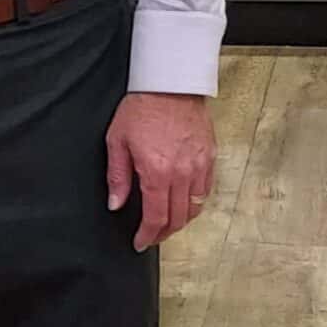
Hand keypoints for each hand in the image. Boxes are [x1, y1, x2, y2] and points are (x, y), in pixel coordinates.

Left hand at [104, 91, 215, 249]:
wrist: (170, 84)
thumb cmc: (141, 108)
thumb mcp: (117, 141)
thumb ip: (117, 177)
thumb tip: (116, 204)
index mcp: (157, 172)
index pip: (156, 218)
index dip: (148, 235)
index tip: (140, 243)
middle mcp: (182, 174)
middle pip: (177, 218)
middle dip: (164, 232)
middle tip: (152, 236)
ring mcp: (200, 166)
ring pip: (195, 208)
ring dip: (181, 220)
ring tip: (167, 222)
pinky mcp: (210, 157)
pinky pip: (205, 190)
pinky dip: (195, 202)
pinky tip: (183, 201)